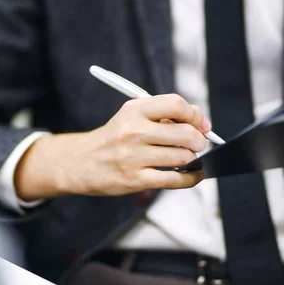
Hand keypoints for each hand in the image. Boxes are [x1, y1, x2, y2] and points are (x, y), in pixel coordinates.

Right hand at [14, 94, 210, 199]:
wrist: (81, 162)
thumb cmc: (113, 138)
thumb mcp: (132, 116)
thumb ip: (164, 112)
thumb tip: (198, 116)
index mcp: (135, 110)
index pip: (176, 105)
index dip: (195, 115)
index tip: (202, 124)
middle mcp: (134, 131)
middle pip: (185, 133)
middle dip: (199, 140)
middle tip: (198, 143)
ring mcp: (134, 157)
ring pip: (182, 157)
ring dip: (192, 159)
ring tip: (187, 158)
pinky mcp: (136, 179)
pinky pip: (175, 179)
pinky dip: (191, 178)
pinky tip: (194, 174)